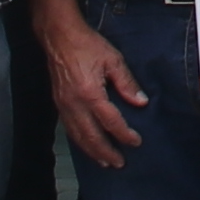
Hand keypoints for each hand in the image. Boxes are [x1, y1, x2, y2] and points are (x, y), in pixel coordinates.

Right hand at [44, 11, 144, 166]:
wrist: (59, 36)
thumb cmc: (86, 44)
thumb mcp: (113, 60)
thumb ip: (127, 83)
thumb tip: (140, 102)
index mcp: (90, 93)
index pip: (110, 121)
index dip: (124, 134)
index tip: (136, 142)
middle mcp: (75, 104)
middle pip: (91, 136)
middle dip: (106, 152)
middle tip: (119, 163)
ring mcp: (64, 105)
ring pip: (77, 136)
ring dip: (91, 151)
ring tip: (103, 162)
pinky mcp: (58, 103)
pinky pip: (69, 128)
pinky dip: (79, 141)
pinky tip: (86, 145)